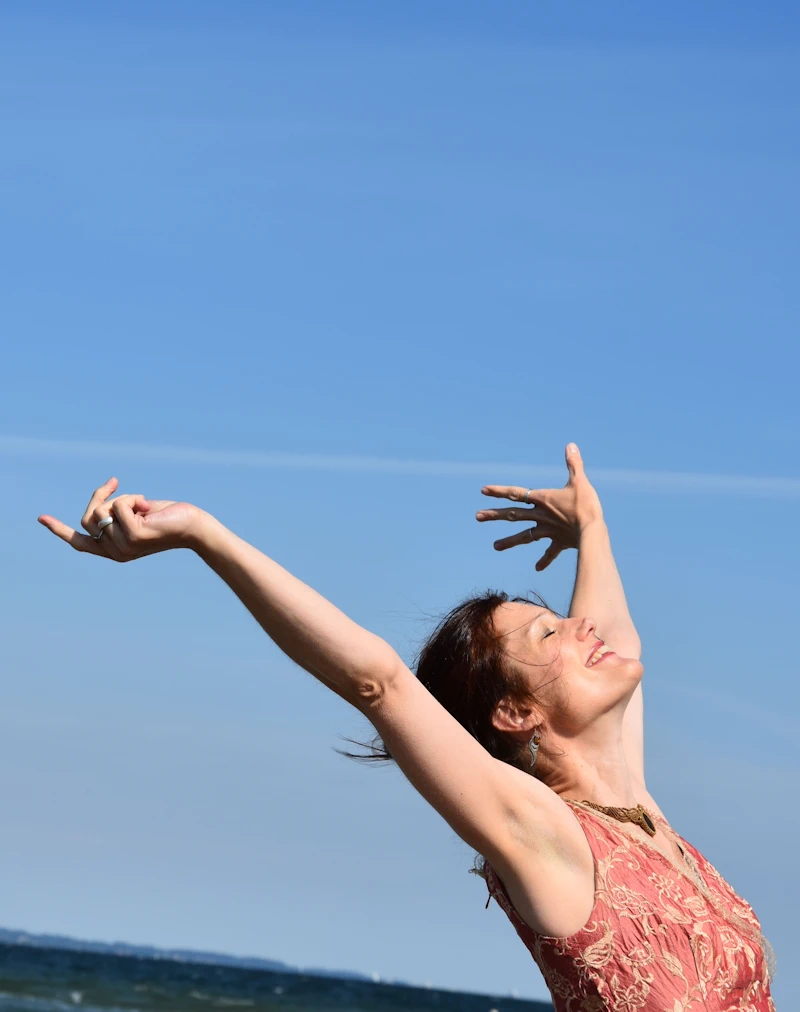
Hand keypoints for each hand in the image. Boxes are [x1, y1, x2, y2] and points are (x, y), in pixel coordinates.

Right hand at [38, 477, 203, 561]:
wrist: (193, 526)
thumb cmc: (167, 517)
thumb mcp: (134, 512)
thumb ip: (114, 512)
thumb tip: (100, 502)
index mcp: (113, 550)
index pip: (80, 541)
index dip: (59, 529)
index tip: (41, 518)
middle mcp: (115, 552)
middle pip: (89, 516)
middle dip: (101, 496)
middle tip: (117, 485)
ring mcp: (123, 546)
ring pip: (103, 509)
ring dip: (123, 498)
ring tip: (143, 505)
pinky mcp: (133, 536)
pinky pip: (119, 505)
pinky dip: (133, 499)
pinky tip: (149, 509)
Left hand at [476, 443, 603, 570]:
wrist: (592, 531)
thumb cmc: (585, 505)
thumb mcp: (579, 481)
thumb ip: (573, 464)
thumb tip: (570, 445)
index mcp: (542, 500)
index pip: (516, 493)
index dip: (499, 491)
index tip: (483, 490)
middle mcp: (541, 515)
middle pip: (513, 515)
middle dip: (494, 515)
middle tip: (477, 516)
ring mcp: (548, 530)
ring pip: (524, 536)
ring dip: (509, 541)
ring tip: (495, 546)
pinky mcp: (559, 542)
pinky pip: (550, 552)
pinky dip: (544, 559)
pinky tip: (537, 568)